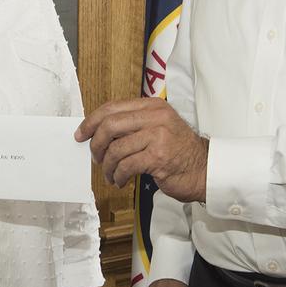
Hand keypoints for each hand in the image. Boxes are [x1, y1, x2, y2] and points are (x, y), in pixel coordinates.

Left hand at [76, 98, 207, 201]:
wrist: (204, 169)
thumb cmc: (178, 152)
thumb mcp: (157, 128)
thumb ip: (132, 125)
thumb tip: (97, 133)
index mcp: (152, 106)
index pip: (112, 107)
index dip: (91, 121)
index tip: (81, 134)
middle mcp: (155, 117)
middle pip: (110, 125)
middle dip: (96, 144)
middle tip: (96, 158)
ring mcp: (158, 136)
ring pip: (116, 149)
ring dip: (108, 166)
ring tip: (111, 175)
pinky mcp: (158, 157)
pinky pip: (126, 166)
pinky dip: (118, 176)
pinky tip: (121, 181)